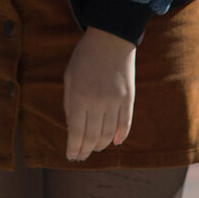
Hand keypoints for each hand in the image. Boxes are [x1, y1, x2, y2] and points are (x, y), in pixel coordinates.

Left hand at [63, 27, 136, 160]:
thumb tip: (72, 128)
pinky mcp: (129, 99)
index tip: (71, 156)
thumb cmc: (85, 57)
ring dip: (101, 145)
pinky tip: (115, 143)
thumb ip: (70, 103)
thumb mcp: (69, 77)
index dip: (73, 147)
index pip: (76, 131)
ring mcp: (115, 102)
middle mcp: (98, 102)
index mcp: (79, 96)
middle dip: (86, 150)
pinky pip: (125, 124)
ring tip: (95, 149)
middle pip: (93, 136)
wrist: (111, 39)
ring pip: (109, 134)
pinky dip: (120, 136)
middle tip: (81, 157)